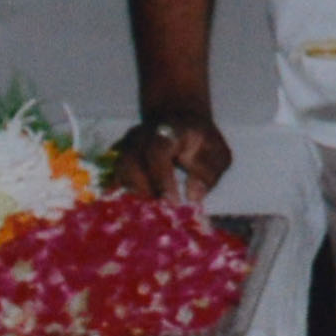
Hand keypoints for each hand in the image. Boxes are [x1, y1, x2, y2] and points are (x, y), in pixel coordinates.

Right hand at [113, 110, 231, 201]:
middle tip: (163, 212)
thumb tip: (193, 197)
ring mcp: (127, 145)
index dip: (161, 177)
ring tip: (155, 210)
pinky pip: (117, 179)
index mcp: (168, 130)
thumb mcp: (218, 154)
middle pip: (131, 162)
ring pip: (120, 172)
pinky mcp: (120, 158)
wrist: (181, 123)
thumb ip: (209, 173)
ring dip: (136, 195)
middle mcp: (141, 135)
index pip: (157, 150)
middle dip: (146, 190)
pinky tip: (142, 210)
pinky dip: (128, 195)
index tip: (172, 202)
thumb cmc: (202, 143)